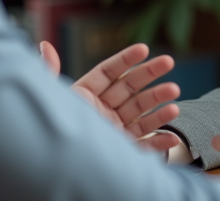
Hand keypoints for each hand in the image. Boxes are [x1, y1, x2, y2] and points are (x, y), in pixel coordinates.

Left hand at [40, 41, 181, 151]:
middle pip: (130, 90)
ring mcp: (115, 132)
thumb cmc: (51, 133)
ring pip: (141, 115)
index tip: (143, 48)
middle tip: (169, 61)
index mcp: (85, 96)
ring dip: (159, 105)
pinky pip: (144, 147)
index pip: (108, 73)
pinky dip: (159, 143)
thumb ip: (49, 72)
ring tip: (175, 92)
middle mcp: (103, 112)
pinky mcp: (123, 153)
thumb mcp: (51, 99)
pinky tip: (172, 136)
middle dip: (150, 75)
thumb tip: (44, 45)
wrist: (58, 176)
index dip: (125, 60)